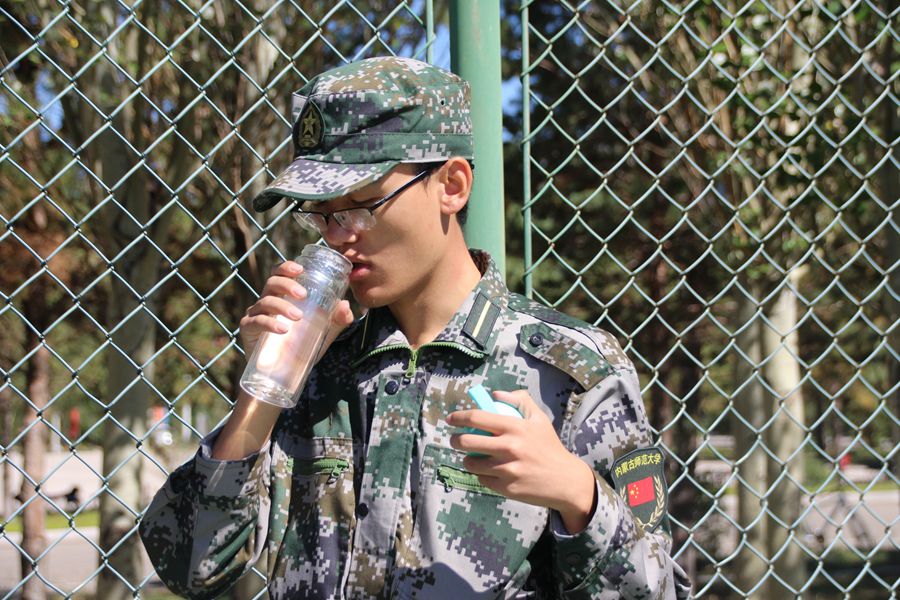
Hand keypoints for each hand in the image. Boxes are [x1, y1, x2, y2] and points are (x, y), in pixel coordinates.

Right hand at [239, 261, 353, 356]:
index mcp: (282, 296)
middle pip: (271, 283)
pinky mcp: (248, 330)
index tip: (300, 268)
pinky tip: (283, 329)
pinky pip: (257, 322)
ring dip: (282, 306)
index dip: (286, 267)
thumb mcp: (323, 333)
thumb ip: (337, 320)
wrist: (284, 373)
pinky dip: (270, 323)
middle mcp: (266, 301)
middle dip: (287, 284)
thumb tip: (345, 305)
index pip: (279, 274)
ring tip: (298, 317)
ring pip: (265, 301)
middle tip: (302, 295)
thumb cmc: (300, 346)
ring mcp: (255, 314)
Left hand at [447, 390, 597, 533]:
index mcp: (516, 427)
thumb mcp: (539, 419)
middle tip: (457, 440)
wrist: (565, 480)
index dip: (458, 417)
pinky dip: (483, 475)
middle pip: (466, 442)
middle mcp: (510, 447)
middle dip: (456, 440)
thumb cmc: (549, 446)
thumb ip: (519, 400)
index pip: (477, 418)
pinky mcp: (506, 488)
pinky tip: (492, 471)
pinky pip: (482, 479)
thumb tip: (495, 394)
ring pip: (471, 463)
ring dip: (468, 459)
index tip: (451, 419)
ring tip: (475, 457)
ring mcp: (507, 470)